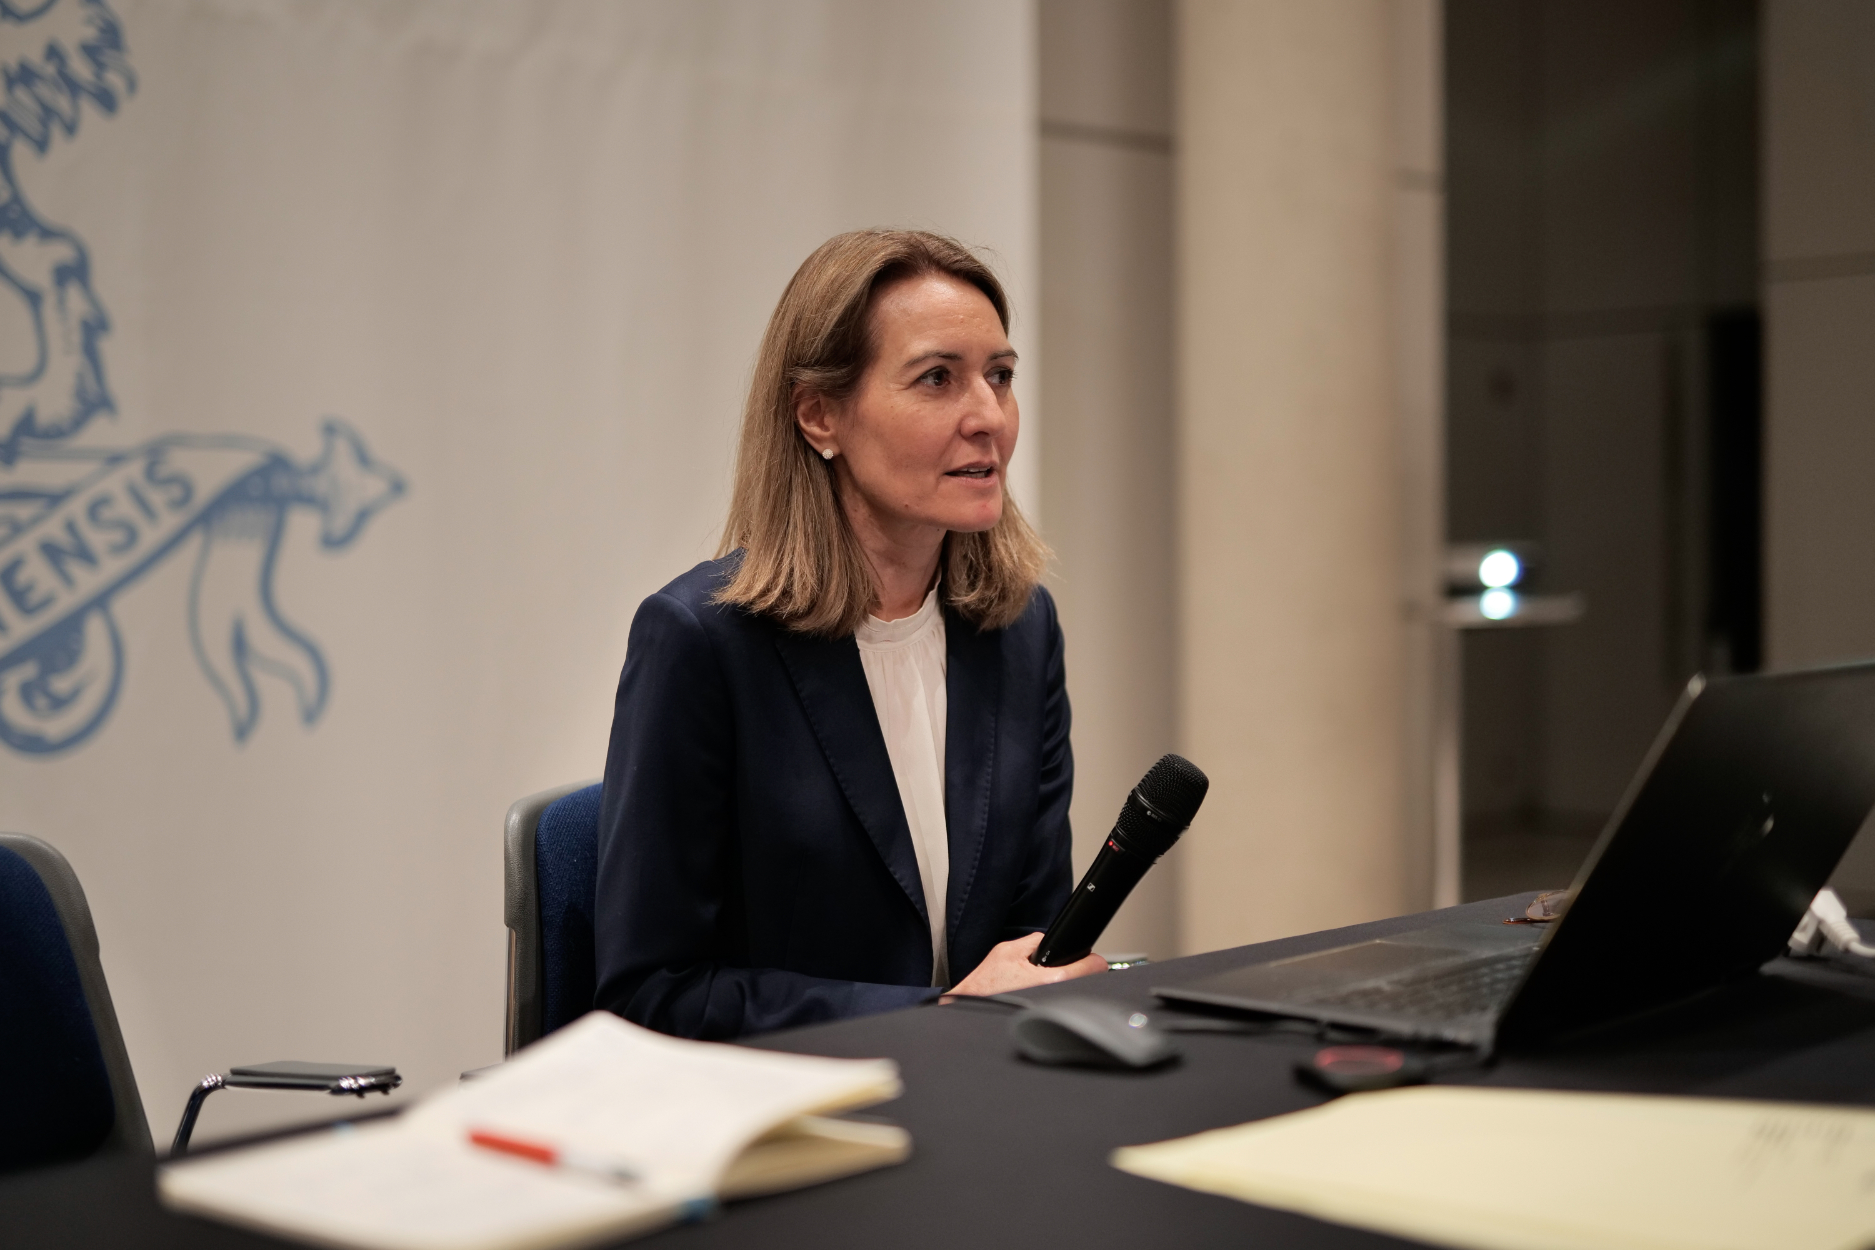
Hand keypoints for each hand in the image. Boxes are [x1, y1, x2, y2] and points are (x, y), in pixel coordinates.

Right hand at [940, 932, 1106, 1001]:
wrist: (969, 1007)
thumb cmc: (985, 985)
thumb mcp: (1007, 951)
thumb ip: (1033, 942)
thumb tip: (1048, 941)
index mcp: (1051, 980)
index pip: (1092, 968)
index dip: (1093, 960)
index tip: (1091, 959)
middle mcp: (1054, 998)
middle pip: (1086, 983)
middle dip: (1078, 973)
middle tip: (1068, 968)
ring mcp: (1051, 1011)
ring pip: (1073, 995)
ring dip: (1067, 986)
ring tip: (1051, 982)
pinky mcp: (1043, 1018)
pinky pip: (1059, 1005)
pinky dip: (1056, 998)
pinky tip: (1042, 995)